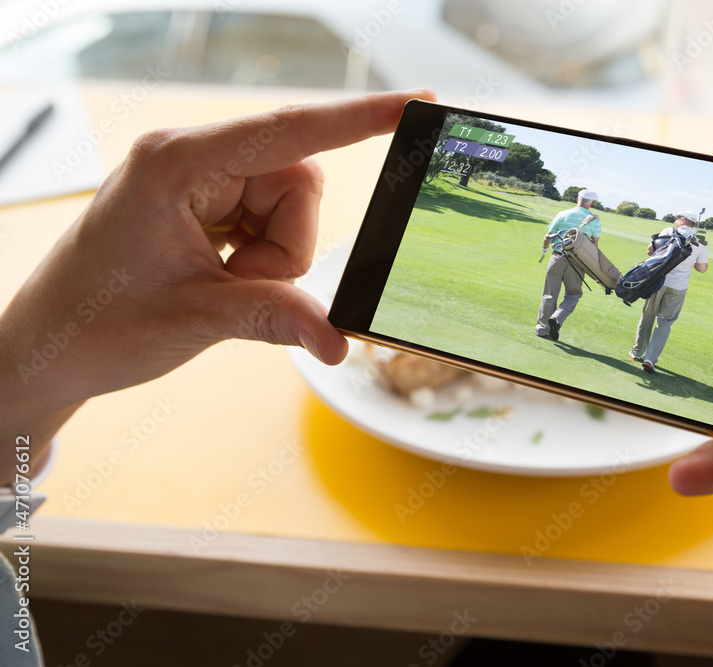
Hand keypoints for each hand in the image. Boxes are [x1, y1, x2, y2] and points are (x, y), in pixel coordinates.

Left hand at [0, 89, 435, 470]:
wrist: (50, 347)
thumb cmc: (98, 323)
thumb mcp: (196, 319)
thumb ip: (275, 317)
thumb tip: (340, 340)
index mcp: (177, 163)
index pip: (289, 133)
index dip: (358, 119)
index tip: (416, 102)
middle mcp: (191, 158)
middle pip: (298, 180)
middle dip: (286, 244)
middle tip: (236, 282)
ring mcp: (199, 181)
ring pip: (291, 207)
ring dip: (273, 257)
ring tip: (219, 285)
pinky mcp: (206, 204)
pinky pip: (272, 223)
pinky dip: (262, 259)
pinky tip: (218, 277)